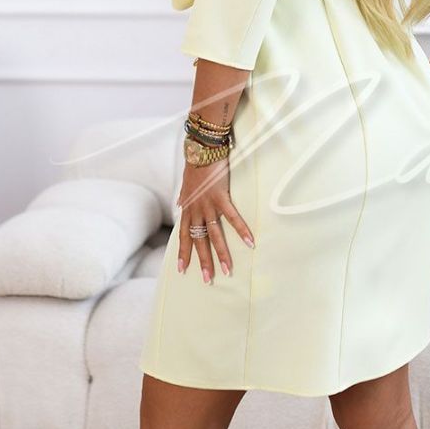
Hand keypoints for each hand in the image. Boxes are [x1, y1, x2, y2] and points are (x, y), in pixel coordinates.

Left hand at [176, 155, 254, 282]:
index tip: (182, 269)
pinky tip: (250, 242)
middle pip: (199, 240)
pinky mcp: (221, 197)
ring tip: (228, 270)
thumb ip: (184, 196)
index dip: (183, 252)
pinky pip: (232, 217)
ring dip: (221, 253)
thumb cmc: (196, 164)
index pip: (184, 235)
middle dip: (203, 261)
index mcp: (188, 208)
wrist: (201, 148)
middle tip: (208, 280)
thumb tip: (179, 202)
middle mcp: (196, 209)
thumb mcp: (186, 183)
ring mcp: (208, 205)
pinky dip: (241, 230)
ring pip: (215, 235)